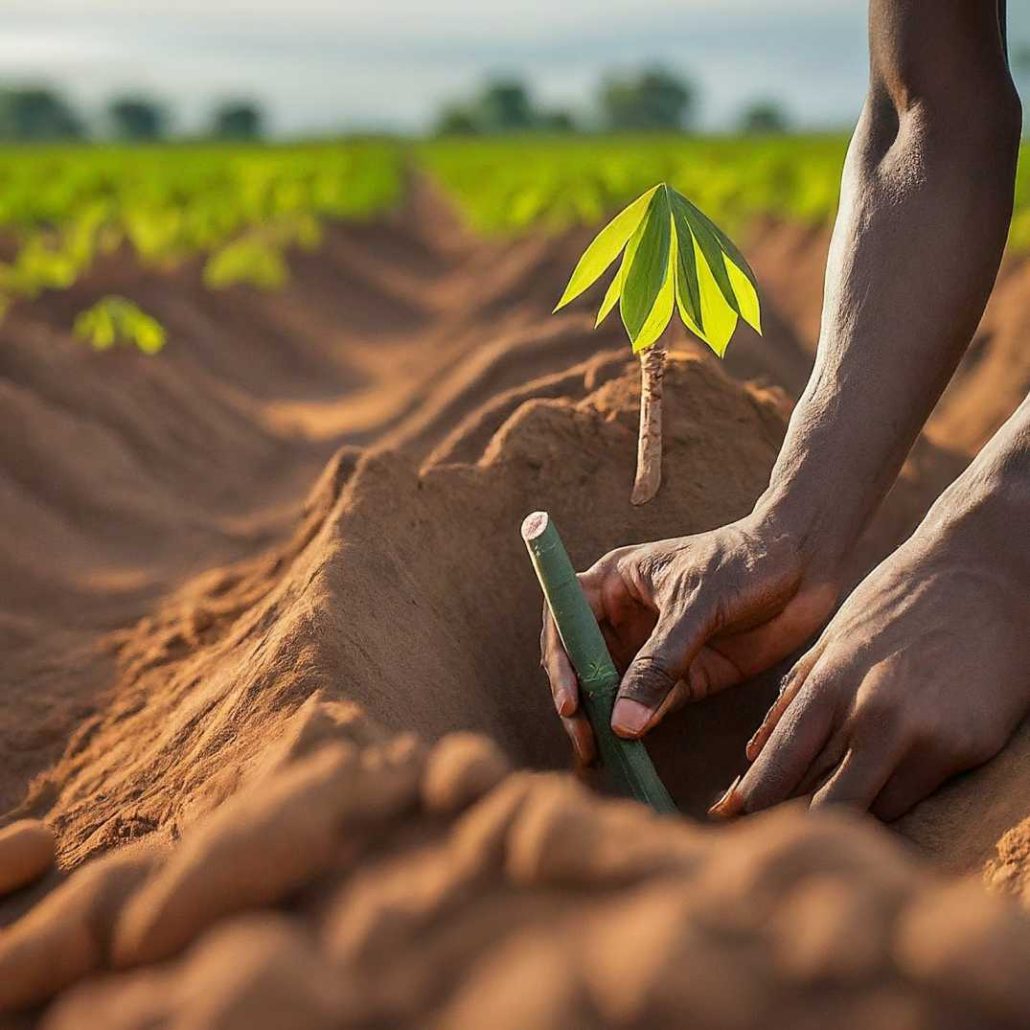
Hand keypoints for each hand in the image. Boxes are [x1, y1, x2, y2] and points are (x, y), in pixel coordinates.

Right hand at [540, 512, 839, 764]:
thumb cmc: (744, 561)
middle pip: (583, 663)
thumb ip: (659, 663)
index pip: (565, 620)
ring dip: (606, 721)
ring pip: (614, 690)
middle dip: (578, 701)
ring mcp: (655, 648)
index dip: (561, 660)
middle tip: (585, 741)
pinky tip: (638, 744)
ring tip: (602, 754)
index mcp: (615, 582)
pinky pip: (654, 705)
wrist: (808, 563)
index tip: (570, 700)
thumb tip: (621, 722)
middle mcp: (626, 616)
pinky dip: (643, 725)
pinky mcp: (687, 675)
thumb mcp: (695, 605)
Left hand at [719, 524, 1029, 820]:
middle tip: (759, 839)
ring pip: (865, 808)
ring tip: (813, 821)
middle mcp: (871, 715)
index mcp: (830, 685)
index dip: (751, 799)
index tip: (724, 819)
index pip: (778, 762)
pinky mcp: (965, 749)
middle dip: (786, 821)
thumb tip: (752, 753)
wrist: (985, 574)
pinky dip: (885, 802)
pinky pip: (911, 798)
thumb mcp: (836, 639)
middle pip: (816, 797)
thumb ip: (795, 697)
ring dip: (839, 816)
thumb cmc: (900, 602)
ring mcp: (921, 736)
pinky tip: (871, 794)